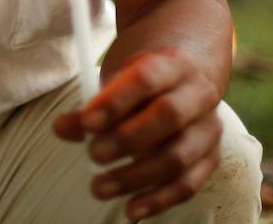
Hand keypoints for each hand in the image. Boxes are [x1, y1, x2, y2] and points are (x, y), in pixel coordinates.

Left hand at [54, 49, 223, 220]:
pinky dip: (158, 200)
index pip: (146, 78)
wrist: (178, 85)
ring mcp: (208, 128)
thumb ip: (92, 107)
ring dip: (135, 177)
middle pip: (168, 115)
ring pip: (177, 156)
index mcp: (173, 63)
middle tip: (93, 155)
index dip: (116, 101)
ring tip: (99, 187)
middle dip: (127, 139)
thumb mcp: (118, 83)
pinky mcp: (210, 158)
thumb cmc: (140, 86)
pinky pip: (187, 185)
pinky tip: (130, 210)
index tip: (86, 122)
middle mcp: (199, 93)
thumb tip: (62, 128)